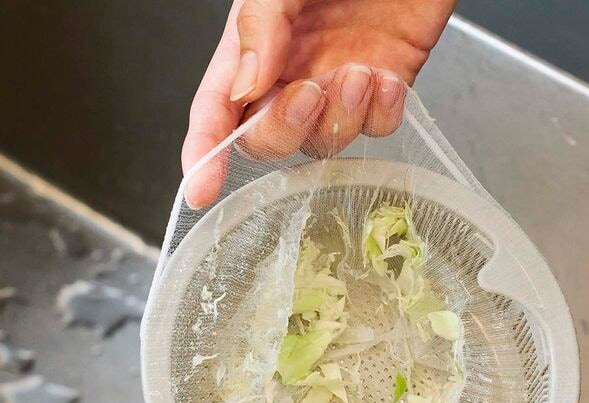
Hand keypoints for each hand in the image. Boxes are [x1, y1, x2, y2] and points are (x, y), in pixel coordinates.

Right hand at [182, 0, 455, 206]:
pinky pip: (376, 128)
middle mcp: (293, 71)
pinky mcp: (384, 86)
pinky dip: (382, 113)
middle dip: (284, 130)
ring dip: (341, 119)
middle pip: (269, 138)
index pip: (218, 109)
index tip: (200, 190)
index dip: (206, 152)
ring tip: (359, 71)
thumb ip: (260, 27)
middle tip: (308, 93)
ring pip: (325, 140)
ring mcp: (338, 83)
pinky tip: (387, 77)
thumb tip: (245, 90)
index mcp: (256, 44)